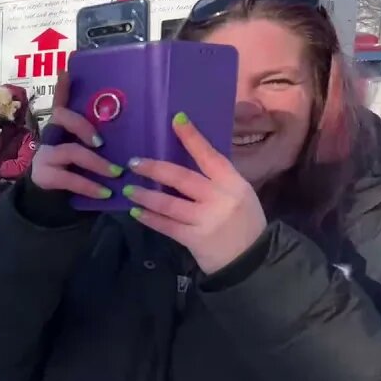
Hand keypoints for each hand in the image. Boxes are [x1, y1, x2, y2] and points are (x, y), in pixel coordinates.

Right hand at [31, 71, 124, 199]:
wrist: (49, 201)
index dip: (63, 87)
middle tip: (102, 141)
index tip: (67, 71)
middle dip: (83, 125)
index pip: (60, 101)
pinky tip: (105, 192)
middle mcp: (49, 135)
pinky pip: (69, 178)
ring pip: (70, 151)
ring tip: (116, 173)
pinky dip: (90, 185)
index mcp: (60, 127)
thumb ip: (101, 139)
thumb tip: (139, 130)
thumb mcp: (88, 152)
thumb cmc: (75, 171)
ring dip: (96, 162)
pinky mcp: (44, 176)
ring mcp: (44, 155)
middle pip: (61, 117)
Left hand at [124, 113, 266, 274]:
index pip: (210, 155)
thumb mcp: (239, 194)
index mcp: (233, 182)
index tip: (176, 119)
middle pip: (182, 177)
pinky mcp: (195, 239)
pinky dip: (149, 218)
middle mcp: (220, 198)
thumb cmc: (243, 223)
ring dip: (145, 195)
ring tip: (128, 190)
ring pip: (169, 203)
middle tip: (133, 163)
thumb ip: (216, 180)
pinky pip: (166, 225)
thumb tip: (186, 159)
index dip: (192, 137)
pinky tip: (136, 212)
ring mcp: (206, 219)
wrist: (252, 260)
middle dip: (155, 168)